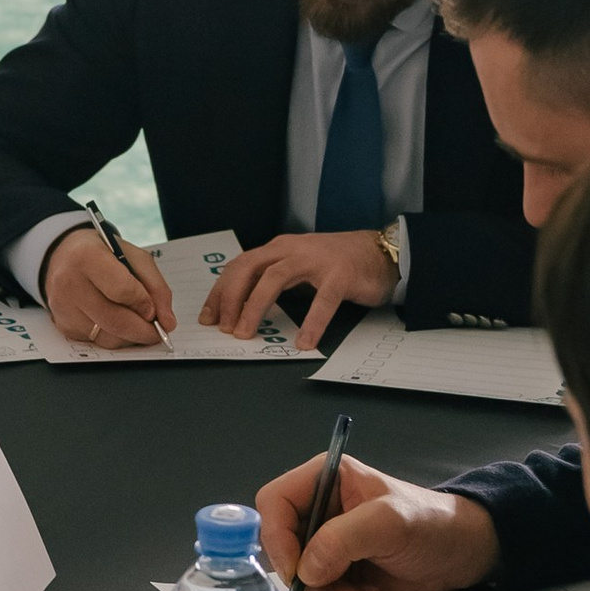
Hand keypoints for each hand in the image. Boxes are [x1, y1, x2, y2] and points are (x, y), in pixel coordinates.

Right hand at [41, 223, 175, 350]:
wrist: (65, 255)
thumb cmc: (104, 253)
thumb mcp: (134, 257)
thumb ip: (156, 287)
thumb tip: (167, 322)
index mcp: (86, 257)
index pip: (122, 290)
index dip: (144, 303)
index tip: (155, 311)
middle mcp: (69, 283)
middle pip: (114, 320)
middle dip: (143, 331)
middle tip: (157, 331)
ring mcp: (63, 307)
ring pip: (107, 337)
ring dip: (130, 337)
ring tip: (138, 324)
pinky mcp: (63, 325)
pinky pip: (96, 341)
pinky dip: (114, 337)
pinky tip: (118, 323)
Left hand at [202, 229, 396, 355]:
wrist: (381, 252)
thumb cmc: (338, 263)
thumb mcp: (298, 266)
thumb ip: (273, 279)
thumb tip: (243, 307)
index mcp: (278, 249)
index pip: (239, 266)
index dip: (220, 292)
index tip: (208, 317)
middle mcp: (291, 250)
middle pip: (248, 269)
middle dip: (230, 299)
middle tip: (223, 328)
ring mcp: (316, 260)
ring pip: (274, 279)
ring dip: (255, 307)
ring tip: (246, 333)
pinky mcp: (340, 275)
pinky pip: (322, 301)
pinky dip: (311, 323)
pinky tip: (304, 342)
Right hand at [254, 451, 497, 590]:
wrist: (461, 554)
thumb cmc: (432, 523)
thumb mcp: (389, 522)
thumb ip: (343, 539)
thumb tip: (306, 570)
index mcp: (325, 480)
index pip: (275, 502)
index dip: (277, 536)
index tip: (297, 569)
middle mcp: (320, 510)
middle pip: (281, 543)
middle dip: (304, 573)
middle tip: (331, 588)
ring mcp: (328, 543)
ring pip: (298, 574)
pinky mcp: (339, 572)